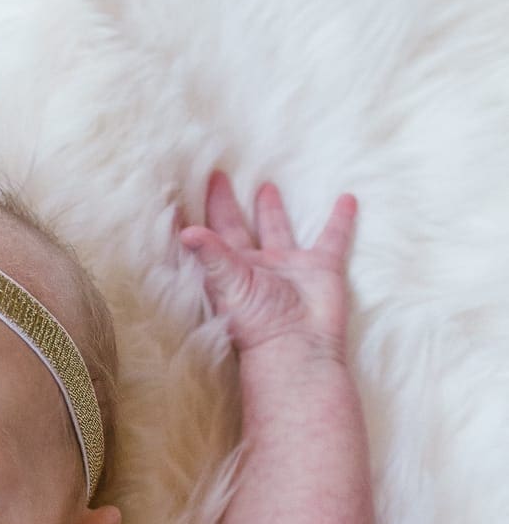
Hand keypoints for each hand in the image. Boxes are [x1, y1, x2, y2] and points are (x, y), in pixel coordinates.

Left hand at [176, 171, 357, 356]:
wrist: (298, 347)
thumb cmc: (257, 323)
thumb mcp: (230, 285)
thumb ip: (212, 256)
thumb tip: (185, 232)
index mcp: (230, 268)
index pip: (207, 235)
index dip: (194, 217)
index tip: (175, 194)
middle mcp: (256, 265)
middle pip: (237, 226)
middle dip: (226, 203)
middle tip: (218, 177)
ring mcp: (288, 266)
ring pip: (278, 228)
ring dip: (272, 209)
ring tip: (266, 185)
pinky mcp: (321, 268)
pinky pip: (333, 238)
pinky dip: (341, 219)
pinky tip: (347, 198)